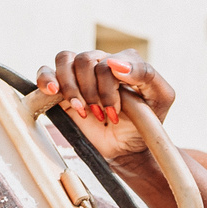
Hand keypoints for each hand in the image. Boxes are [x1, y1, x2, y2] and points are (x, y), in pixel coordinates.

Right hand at [36, 50, 177, 166]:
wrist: (127, 148)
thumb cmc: (145, 121)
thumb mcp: (161, 97)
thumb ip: (146, 74)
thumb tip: (115, 62)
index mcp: (124, 60)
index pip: (108, 61)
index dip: (109, 88)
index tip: (115, 111)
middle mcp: (101, 62)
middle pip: (85, 60)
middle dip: (93, 92)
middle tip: (102, 115)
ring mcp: (80, 74)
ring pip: (65, 59)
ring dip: (72, 88)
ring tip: (83, 110)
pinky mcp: (61, 90)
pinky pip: (46, 71)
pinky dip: (46, 79)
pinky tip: (53, 92)